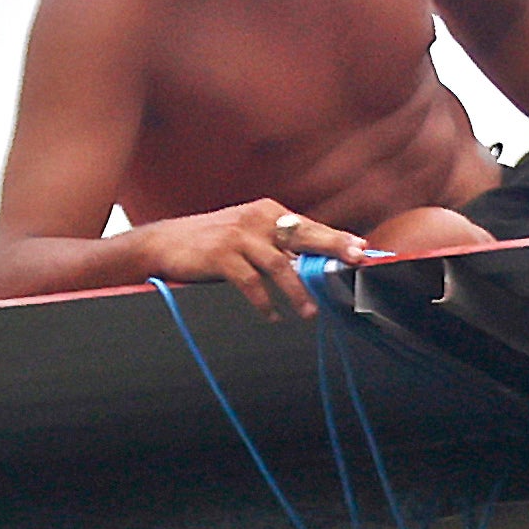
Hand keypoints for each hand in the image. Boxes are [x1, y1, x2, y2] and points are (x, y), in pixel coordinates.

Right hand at [133, 198, 364, 316]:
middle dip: (333, 247)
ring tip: (310, 313)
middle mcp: (256, 219)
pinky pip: (250, 283)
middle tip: (356, 262)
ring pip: (279, 264)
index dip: (337, 239)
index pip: (309, 226)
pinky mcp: (220, 255)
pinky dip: (264, 302)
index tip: (364, 250)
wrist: (164, 243)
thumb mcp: (248, 235)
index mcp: (267, 212)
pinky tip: (273, 316)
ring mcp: (238, 236)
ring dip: (298, 291)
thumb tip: (316, 263)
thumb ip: (278, 244)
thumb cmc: (212, 243)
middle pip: (303, 235)